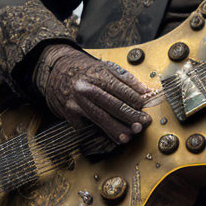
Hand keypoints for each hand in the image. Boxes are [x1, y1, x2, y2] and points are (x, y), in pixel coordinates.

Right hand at [32, 44, 152, 147]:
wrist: (58, 72)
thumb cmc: (88, 71)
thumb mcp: (107, 68)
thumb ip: (128, 81)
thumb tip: (147, 93)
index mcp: (99, 74)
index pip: (122, 90)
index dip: (136, 101)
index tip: (146, 109)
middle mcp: (87, 88)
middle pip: (113, 105)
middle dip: (130, 117)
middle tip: (142, 125)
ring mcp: (77, 101)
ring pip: (100, 118)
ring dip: (116, 130)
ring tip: (128, 137)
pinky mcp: (69, 113)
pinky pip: (87, 125)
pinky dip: (100, 132)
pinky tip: (111, 137)